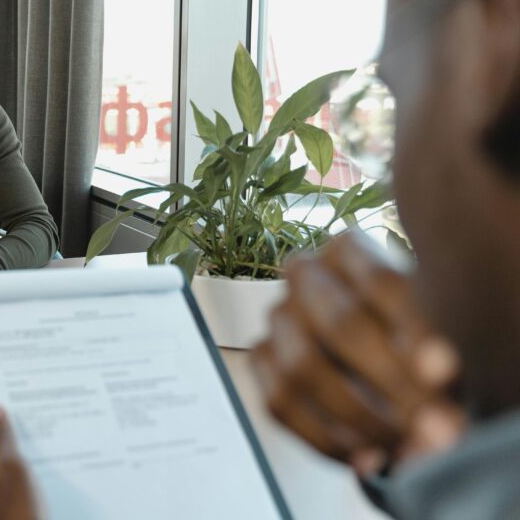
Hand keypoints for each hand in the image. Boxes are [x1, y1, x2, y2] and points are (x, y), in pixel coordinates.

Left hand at [0, 403, 41, 519]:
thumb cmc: (9, 519)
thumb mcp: (13, 471)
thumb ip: (3, 438)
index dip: (12, 429)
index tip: (29, 432)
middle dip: (16, 455)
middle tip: (37, 463)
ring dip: (17, 478)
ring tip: (36, 487)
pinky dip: (14, 495)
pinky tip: (30, 502)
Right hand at [252, 231, 465, 475]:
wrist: (388, 361)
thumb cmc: (418, 342)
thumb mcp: (438, 337)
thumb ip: (438, 357)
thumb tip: (437, 391)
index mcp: (349, 250)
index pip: (383, 284)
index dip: (418, 333)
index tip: (448, 375)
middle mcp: (304, 274)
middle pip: (340, 325)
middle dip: (390, 383)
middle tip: (431, 422)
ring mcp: (277, 316)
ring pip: (301, 367)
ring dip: (358, 418)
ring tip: (405, 444)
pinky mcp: (261, 358)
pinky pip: (280, 403)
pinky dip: (327, 441)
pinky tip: (370, 457)